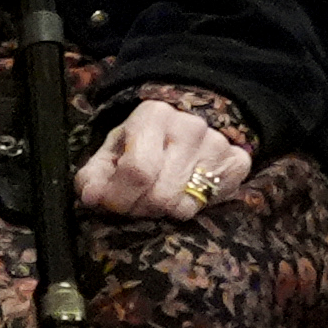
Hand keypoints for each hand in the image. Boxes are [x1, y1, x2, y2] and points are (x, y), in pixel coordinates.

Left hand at [79, 94, 245, 223]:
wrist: (192, 119)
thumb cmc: (145, 140)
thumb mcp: (114, 148)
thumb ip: (95, 174)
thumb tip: (91, 198)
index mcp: (154, 115)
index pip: (136, 171)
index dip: (119, 198)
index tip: (111, 204)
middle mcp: (190, 126)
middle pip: (160, 194)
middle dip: (140, 208)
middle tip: (135, 203)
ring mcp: (218, 145)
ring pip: (182, 206)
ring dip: (163, 211)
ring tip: (157, 196)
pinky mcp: (237, 163)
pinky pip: (206, 206)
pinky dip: (189, 207)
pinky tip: (183, 191)